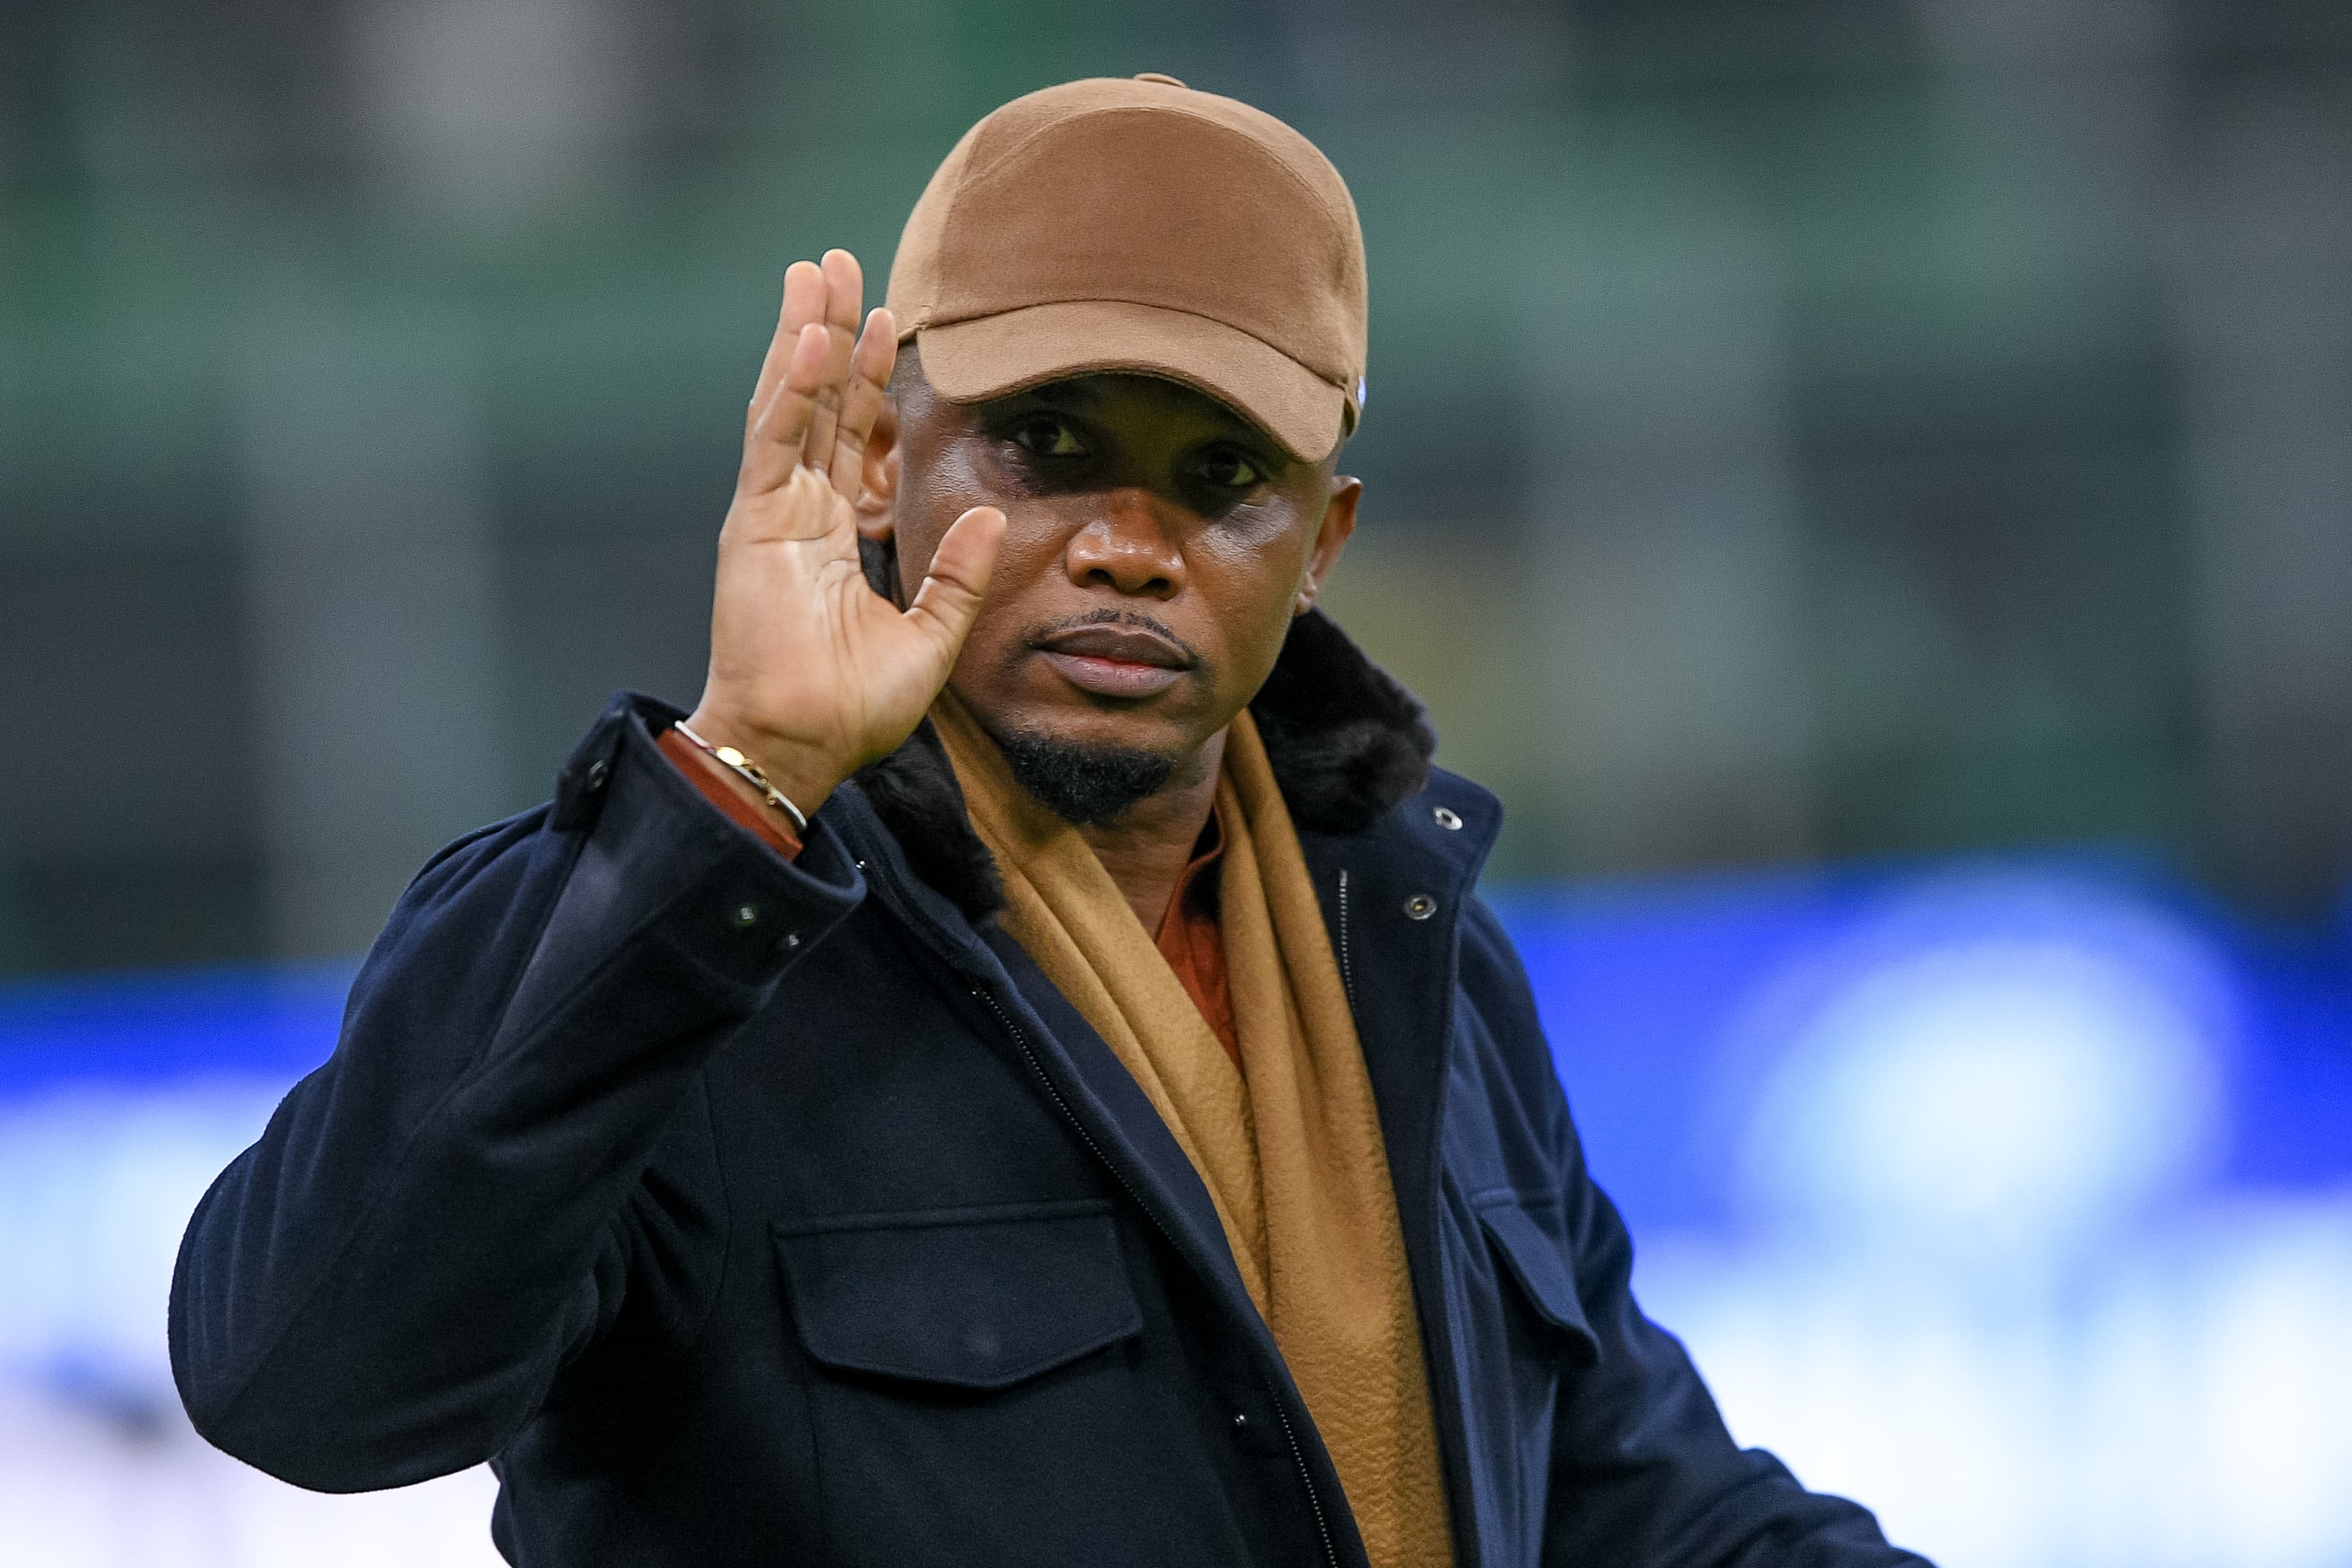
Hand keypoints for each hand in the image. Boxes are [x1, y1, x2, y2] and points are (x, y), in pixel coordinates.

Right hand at [682, 250, 1004, 819]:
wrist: (801, 750)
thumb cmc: (853, 711)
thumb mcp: (931, 637)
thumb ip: (959, 575)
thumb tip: (992, 514)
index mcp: (834, 534)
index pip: (852, 435)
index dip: (867, 376)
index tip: (889, 318)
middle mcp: (799, 513)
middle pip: (816, 402)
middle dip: (828, 330)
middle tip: (837, 262)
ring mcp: (771, 514)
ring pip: (787, 403)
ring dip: (801, 336)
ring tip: (814, 271)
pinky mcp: (751, 526)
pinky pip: (773, 443)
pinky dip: (787, 389)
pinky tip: (806, 339)